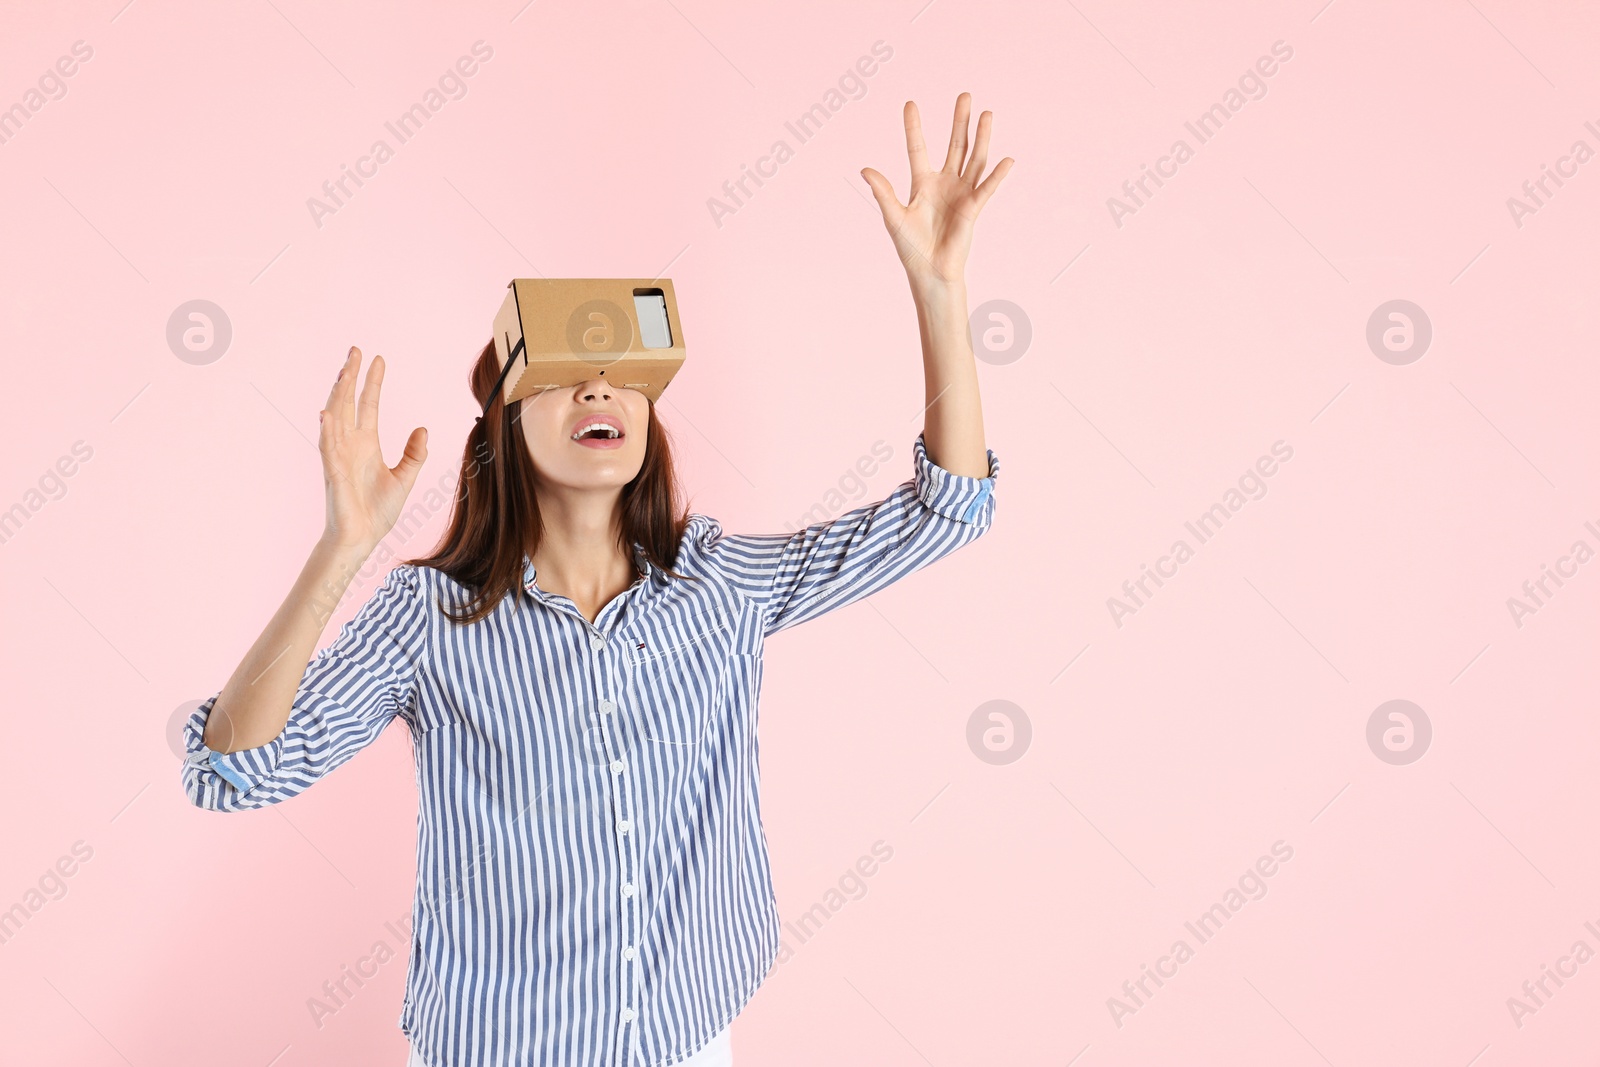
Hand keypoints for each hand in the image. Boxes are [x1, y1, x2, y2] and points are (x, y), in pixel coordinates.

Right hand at [318, 346, 427, 553]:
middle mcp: (350, 444)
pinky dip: (327, 429)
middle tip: (356, 350)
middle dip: (351, 376)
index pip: (369, 405)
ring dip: (338, 394)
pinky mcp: (333, 472)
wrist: (363, 538)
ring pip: (335, 417)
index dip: (373, 382)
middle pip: (348, 402)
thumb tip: (423, 428)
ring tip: (344, 370)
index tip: (378, 359)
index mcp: (366, 444)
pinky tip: (327, 411)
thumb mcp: (405, 478)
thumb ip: (414, 454)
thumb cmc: (378, 511)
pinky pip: (328, 447)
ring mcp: (339, 456)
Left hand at [861, 93, 1013, 287]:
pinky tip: (1006, 159)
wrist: (929, 272)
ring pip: (973, 159)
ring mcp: (960, 194)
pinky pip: (986, 188)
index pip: (918, 147)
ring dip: (981, 137)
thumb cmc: (910, 248)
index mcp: (922, 183)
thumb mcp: (893, 217)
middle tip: (965, 95)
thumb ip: (883, 192)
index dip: (913, 126)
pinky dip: (996, 175)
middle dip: (959, 121)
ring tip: (987, 113)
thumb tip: (865, 169)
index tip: (910, 103)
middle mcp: (944, 183)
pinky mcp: (973, 208)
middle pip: (954, 145)